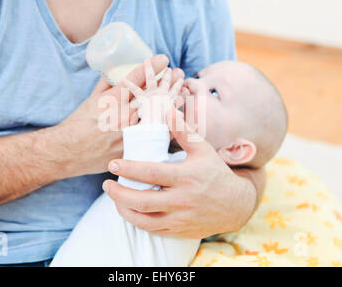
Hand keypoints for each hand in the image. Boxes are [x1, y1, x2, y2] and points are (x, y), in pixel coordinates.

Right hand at [57, 55, 183, 175]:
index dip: (152, 66)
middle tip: (179, 73)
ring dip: (173, 102)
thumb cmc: (79, 124)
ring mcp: (129, 134)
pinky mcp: (133, 148)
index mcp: (111, 101)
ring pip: (158, 115)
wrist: (68, 152)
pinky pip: (155, 138)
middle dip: (168, 82)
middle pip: (152, 96)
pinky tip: (177, 118)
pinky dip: (168, 126)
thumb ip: (106, 85)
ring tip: (183, 92)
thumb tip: (116, 71)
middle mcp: (122, 116)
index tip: (164, 58)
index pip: (135, 78)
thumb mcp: (91, 100)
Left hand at [102, 108, 257, 238]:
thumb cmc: (215, 173)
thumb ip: (183, 130)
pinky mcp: (179, 230)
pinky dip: (137, 220)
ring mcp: (180, 218)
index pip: (152, 173)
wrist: (235, 205)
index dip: (129, 168)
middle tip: (106, 184)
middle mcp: (182, 200)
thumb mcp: (203, 149)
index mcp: (186, 177)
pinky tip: (129, 210)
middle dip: (119, 193)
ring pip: (144, 219)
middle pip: (142, 201)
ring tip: (113, 197)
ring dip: (123, 209)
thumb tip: (167, 110)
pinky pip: (152, 229)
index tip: (113, 163)